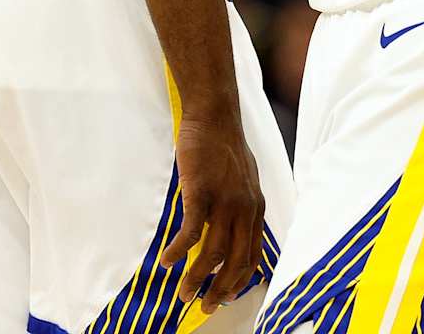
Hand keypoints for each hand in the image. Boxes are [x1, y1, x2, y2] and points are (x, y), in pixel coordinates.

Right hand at [157, 111, 265, 314]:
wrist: (214, 115)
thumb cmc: (224, 144)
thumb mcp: (244, 178)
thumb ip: (243, 203)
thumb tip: (237, 224)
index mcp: (256, 207)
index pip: (253, 255)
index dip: (240, 280)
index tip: (227, 296)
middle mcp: (245, 209)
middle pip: (236, 262)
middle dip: (220, 290)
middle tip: (205, 307)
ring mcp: (224, 201)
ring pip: (213, 253)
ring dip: (198, 278)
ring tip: (183, 293)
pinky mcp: (201, 192)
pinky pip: (191, 232)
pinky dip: (179, 251)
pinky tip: (167, 261)